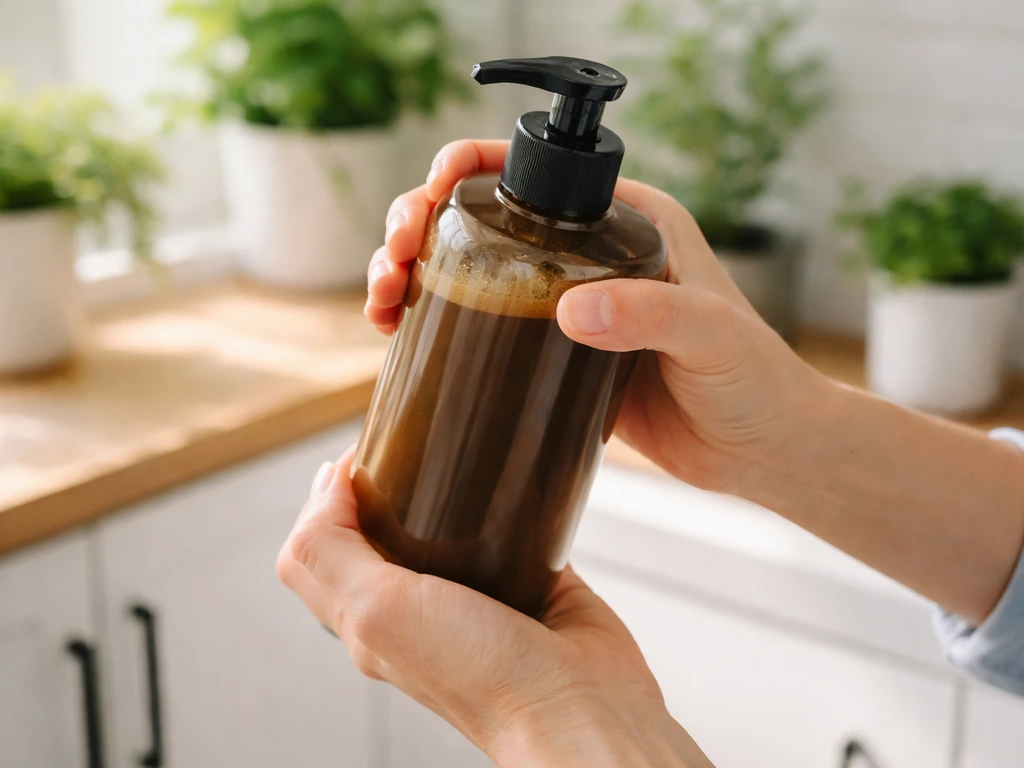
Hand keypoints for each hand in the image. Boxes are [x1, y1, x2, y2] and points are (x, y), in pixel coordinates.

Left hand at [277, 449, 713, 767]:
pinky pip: (511, 531)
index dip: (330, 492)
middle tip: (411, 445)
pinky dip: (509, 503)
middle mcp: (414, 606)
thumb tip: (325, 484)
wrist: (578, 708)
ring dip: (444, 488)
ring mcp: (472, 594)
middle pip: (377, 529)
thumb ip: (329, 551)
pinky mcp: (529, 581)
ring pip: (443, 527)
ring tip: (458, 454)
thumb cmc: (481, 676)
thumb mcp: (376, 609)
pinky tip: (515, 482)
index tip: (367, 450)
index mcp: (367, 614)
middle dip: (385, 480)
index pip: (319, 543)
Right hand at [366, 140, 827, 493]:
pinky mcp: (553, 354)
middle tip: (395, 256)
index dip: (471, 166)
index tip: (433, 191)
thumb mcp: (708, 336)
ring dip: (415, 271)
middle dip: (423, 221)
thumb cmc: (754, 380)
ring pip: (472, 269)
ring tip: (382, 296)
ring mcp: (566, 304)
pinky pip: (483, 326)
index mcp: (628, 221)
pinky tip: (400, 331)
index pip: (539, 171)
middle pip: (486, 217)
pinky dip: (436, 321)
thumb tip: (570, 309)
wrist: (760, 450)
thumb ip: (649, 314)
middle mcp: (588, 253)